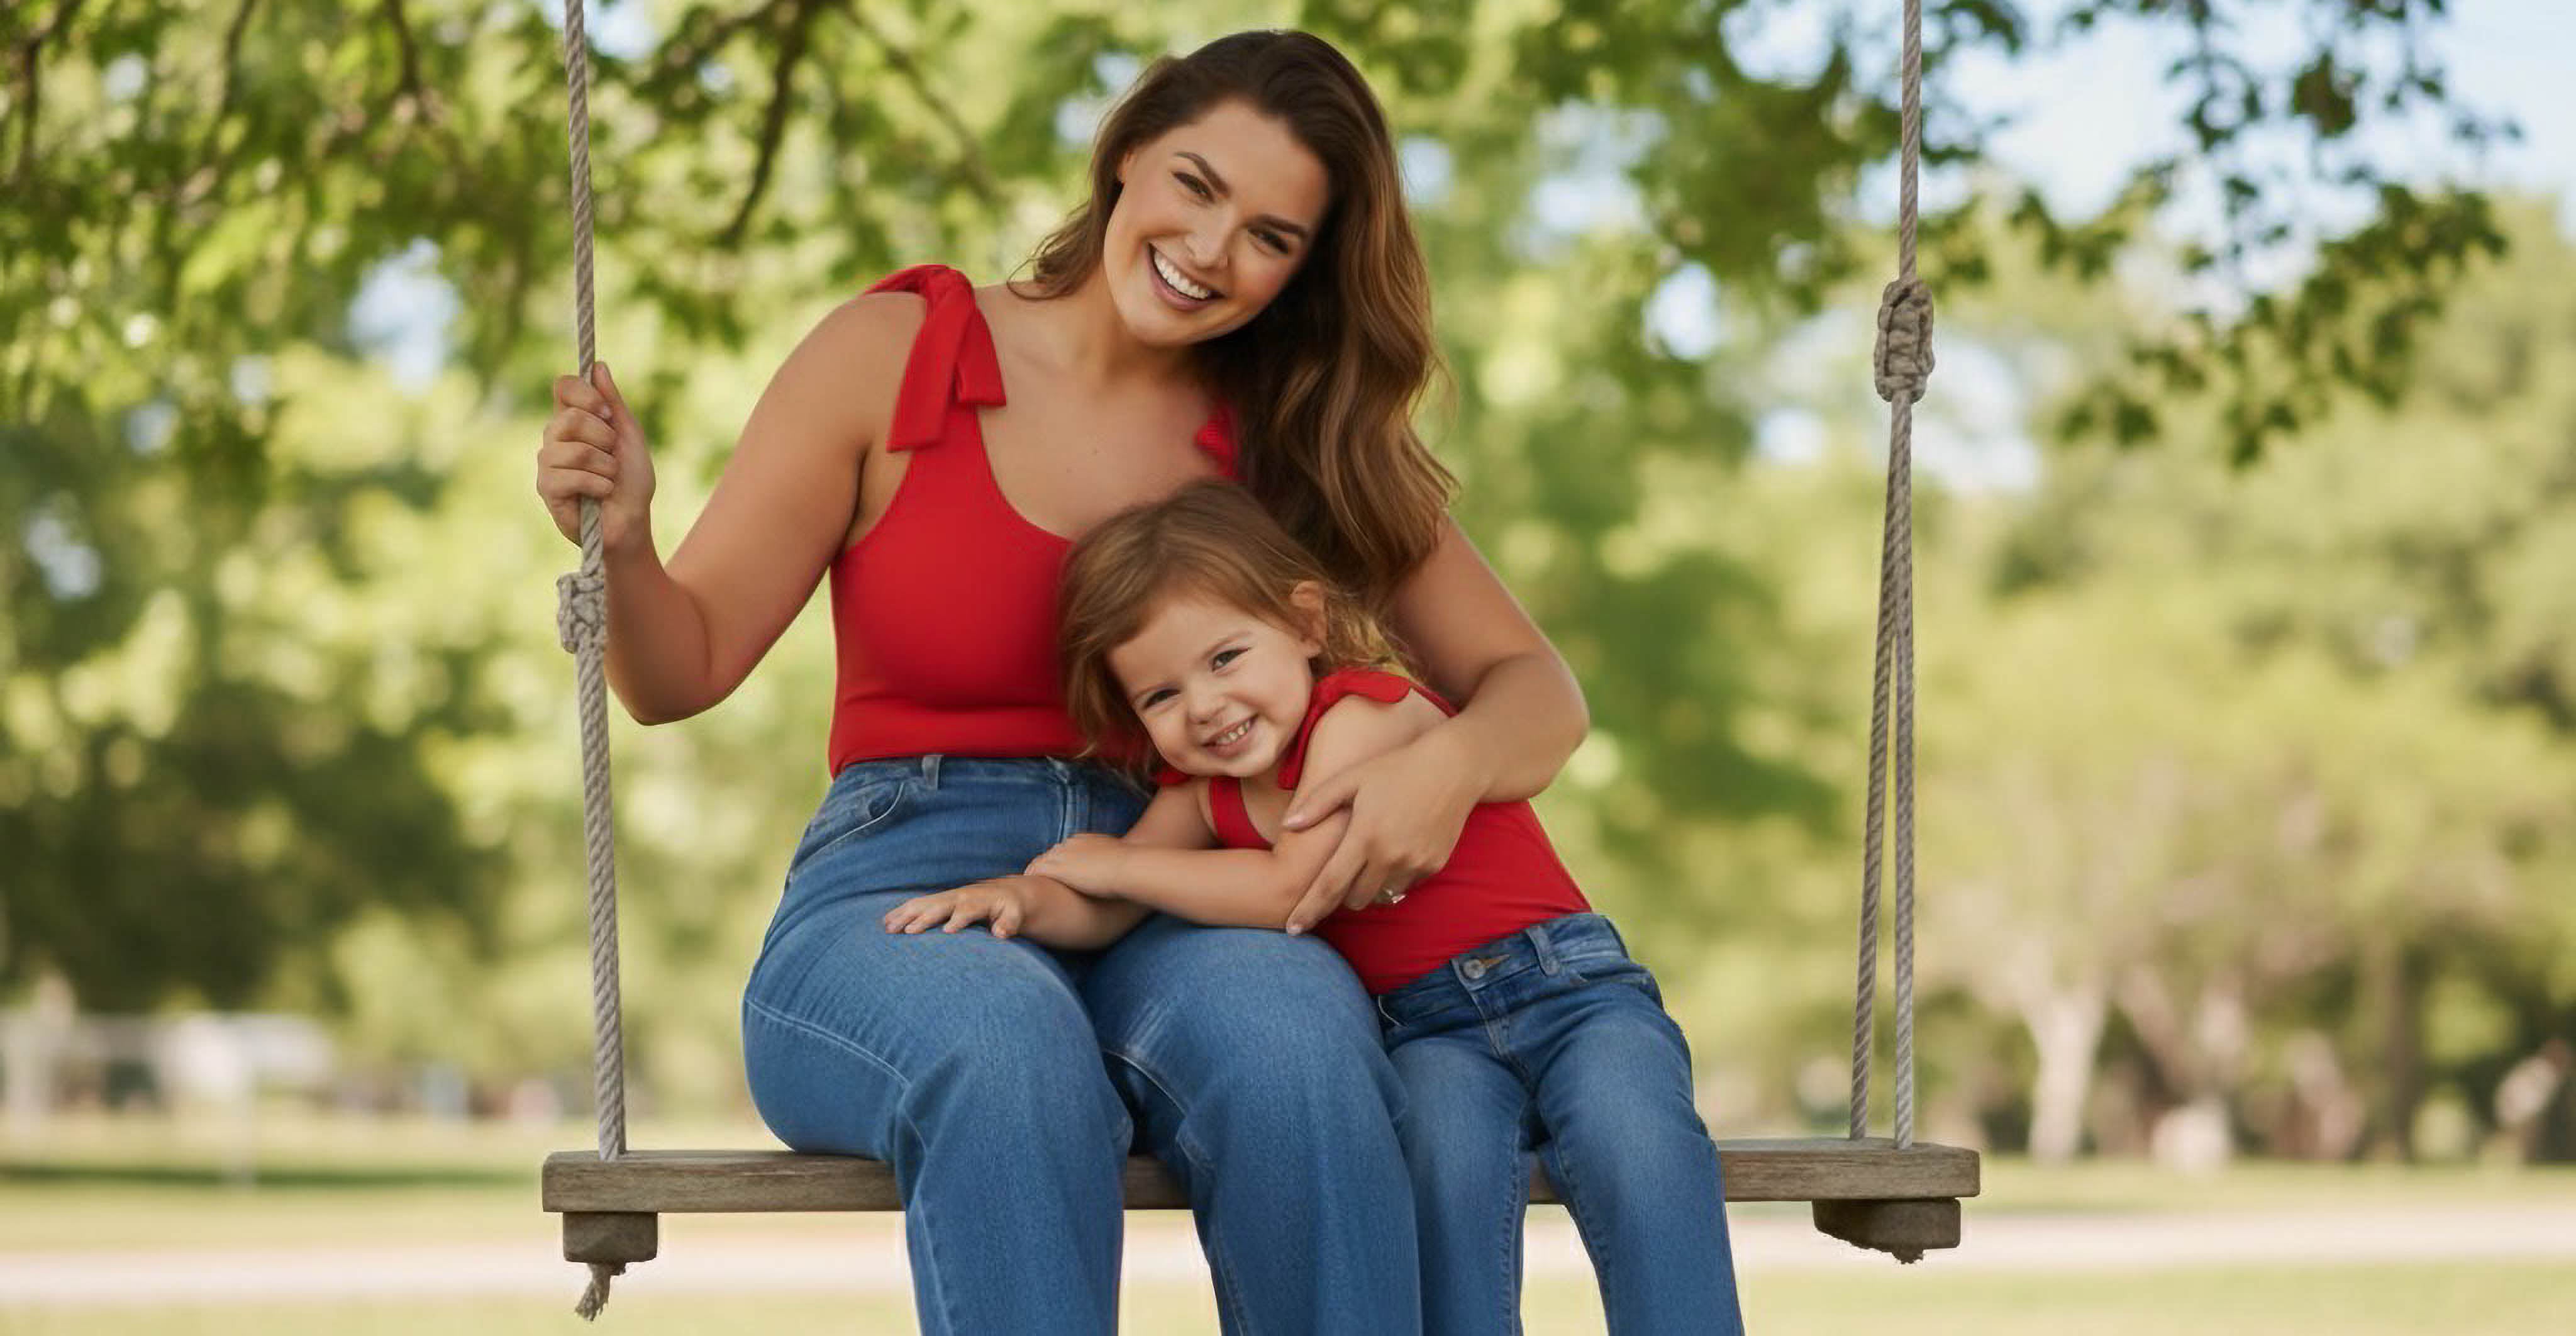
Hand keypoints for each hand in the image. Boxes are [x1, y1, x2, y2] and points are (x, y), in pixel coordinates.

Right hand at [537, 362, 655, 552]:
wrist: (632, 522)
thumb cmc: (631, 481)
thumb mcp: (629, 436)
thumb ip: (614, 402)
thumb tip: (598, 365)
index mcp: (573, 419)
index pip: (562, 386)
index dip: (584, 394)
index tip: (608, 412)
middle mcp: (555, 437)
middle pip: (568, 417)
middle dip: (604, 437)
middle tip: (614, 455)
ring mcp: (547, 463)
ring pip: (573, 449)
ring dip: (605, 466)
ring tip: (610, 479)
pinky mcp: (547, 488)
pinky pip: (569, 476)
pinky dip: (598, 484)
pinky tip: (603, 493)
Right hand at [881, 877, 1043, 938]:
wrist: (1004, 892)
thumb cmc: (1010, 908)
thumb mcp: (1015, 915)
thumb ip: (1009, 923)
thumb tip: (1000, 933)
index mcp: (977, 901)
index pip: (966, 910)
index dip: (958, 920)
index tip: (947, 932)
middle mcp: (958, 897)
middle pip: (937, 906)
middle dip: (922, 918)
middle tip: (905, 932)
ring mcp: (946, 897)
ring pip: (922, 904)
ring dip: (904, 914)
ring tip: (887, 927)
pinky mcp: (939, 901)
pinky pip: (917, 905)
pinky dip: (901, 912)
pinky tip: (886, 922)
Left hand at [1025, 834, 1129, 896]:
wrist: (1127, 867)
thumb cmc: (1128, 866)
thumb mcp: (1119, 857)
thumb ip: (1112, 860)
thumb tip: (1122, 868)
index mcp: (1083, 840)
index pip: (1063, 850)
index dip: (1058, 862)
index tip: (1057, 872)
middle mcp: (1069, 844)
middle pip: (1049, 855)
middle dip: (1043, 866)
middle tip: (1036, 878)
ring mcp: (1062, 856)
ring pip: (1039, 862)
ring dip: (1034, 872)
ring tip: (1028, 884)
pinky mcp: (1056, 868)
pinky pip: (1036, 871)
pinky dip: (1031, 877)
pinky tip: (1027, 888)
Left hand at [1281, 727, 1478, 933]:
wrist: (1453, 768)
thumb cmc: (1396, 767)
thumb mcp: (1352, 778)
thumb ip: (1317, 804)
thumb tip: (1287, 825)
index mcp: (1364, 836)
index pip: (1329, 886)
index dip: (1309, 910)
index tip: (1293, 930)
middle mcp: (1390, 856)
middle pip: (1355, 899)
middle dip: (1343, 894)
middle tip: (1343, 870)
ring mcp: (1415, 863)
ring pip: (1381, 896)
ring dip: (1370, 886)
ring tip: (1372, 856)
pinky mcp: (1434, 866)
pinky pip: (1405, 886)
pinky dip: (1395, 877)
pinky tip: (1397, 850)